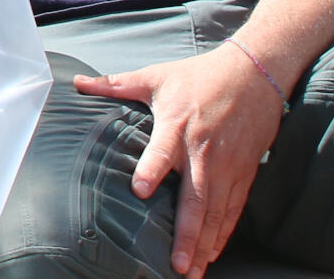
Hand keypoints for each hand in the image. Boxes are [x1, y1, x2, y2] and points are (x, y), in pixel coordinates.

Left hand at [71, 47, 288, 277]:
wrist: (255, 73)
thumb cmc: (201, 76)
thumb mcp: (157, 76)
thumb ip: (117, 84)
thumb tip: (77, 83)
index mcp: (178, 125)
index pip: (162, 151)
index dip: (151, 169)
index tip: (139, 191)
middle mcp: (204, 151)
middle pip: (196, 197)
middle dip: (186, 234)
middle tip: (176, 264)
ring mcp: (227, 166)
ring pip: (216, 212)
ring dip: (205, 243)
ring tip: (192, 271)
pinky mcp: (244, 173)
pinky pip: (233, 208)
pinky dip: (223, 233)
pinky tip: (212, 253)